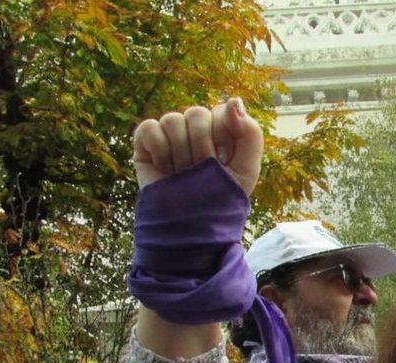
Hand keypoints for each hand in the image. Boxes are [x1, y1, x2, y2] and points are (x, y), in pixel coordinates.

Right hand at [132, 99, 262, 194]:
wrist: (190, 227)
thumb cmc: (220, 199)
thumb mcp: (246, 170)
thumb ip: (250, 134)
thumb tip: (233, 101)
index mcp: (219, 130)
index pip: (221, 111)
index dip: (223, 136)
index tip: (224, 161)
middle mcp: (194, 129)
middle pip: (196, 114)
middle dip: (202, 149)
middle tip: (201, 173)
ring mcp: (169, 135)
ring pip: (172, 120)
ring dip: (181, 154)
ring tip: (183, 175)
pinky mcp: (145, 144)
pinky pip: (149, 128)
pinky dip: (158, 149)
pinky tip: (165, 169)